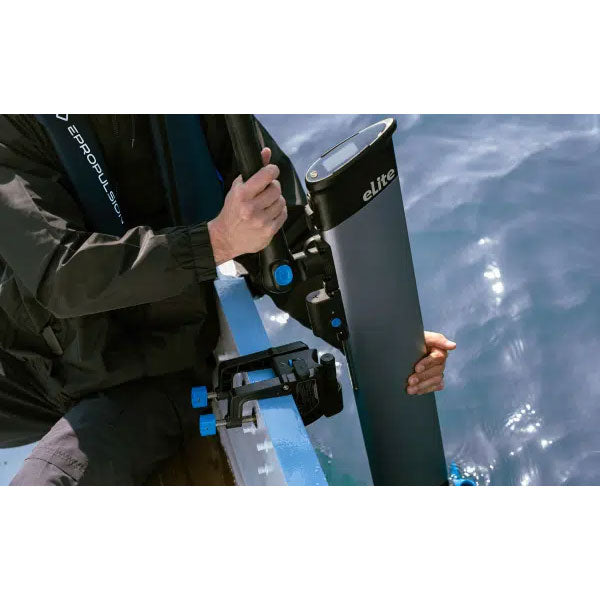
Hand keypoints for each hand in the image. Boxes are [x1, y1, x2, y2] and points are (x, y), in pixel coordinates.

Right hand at [208, 147, 286, 264]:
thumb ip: (253, 170)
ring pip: (281, 202)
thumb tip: (266, 152)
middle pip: (276, 189)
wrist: (226, 238)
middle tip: (267, 191)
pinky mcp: (269, 231)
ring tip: (267, 204)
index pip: (267, 175)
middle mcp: (252, 208)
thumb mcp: (237, 189)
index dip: (272, 170)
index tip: (271, 172)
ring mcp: (261, 221)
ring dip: (276, 200)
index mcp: (242, 195)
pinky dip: (279, 212)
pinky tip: (269, 214)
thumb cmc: (232, 212)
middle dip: (273, 187)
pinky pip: (283, 215)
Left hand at [406, 331, 455, 394]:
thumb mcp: (422, 336)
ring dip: (423, 385)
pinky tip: (416, 391)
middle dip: (422, 377)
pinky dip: (426, 390)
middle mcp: (441, 361)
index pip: (437, 357)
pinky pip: (436, 386)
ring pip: (436, 380)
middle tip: (410, 381)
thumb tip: (453, 346)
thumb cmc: (413, 341)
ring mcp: (439, 371)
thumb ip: (437, 339)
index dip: (427, 363)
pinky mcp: (436, 380)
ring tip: (410, 389)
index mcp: (439, 349)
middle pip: (437, 370)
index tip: (417, 368)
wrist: (405, 348)